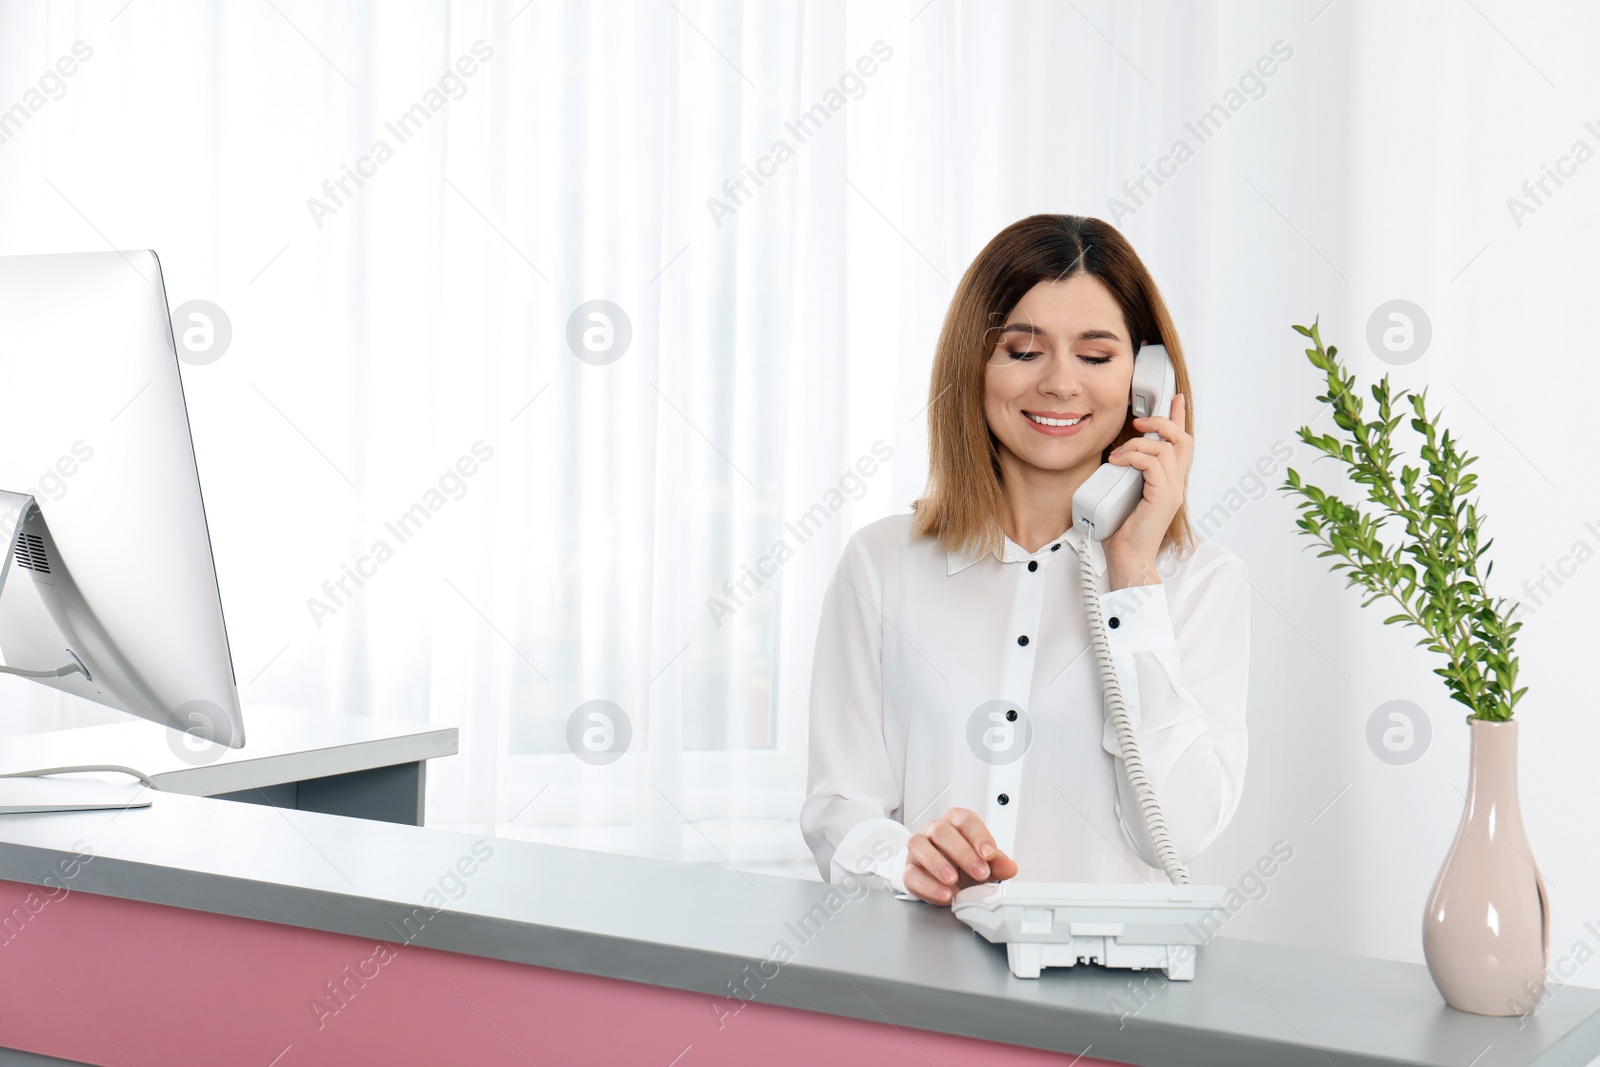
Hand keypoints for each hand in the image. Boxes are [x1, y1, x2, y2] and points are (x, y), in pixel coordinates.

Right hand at [904, 806, 1018, 905]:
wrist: (948, 880)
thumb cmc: (965, 865)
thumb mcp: (986, 863)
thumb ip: (998, 863)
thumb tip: (1009, 867)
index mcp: (956, 822)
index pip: (965, 820)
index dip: (978, 835)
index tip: (990, 853)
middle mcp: (935, 830)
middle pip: (942, 831)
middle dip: (962, 853)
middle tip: (979, 872)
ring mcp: (919, 848)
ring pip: (919, 845)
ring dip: (937, 863)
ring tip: (954, 880)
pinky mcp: (909, 868)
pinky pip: (911, 873)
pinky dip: (927, 885)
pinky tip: (943, 894)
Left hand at [1103, 392, 1190, 587]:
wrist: (1128, 560)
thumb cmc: (1123, 534)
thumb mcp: (1123, 495)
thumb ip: (1126, 476)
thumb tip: (1114, 459)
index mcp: (1168, 483)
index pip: (1182, 445)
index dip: (1179, 419)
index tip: (1176, 400)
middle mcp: (1175, 485)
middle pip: (1183, 440)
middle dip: (1163, 423)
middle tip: (1140, 423)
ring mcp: (1171, 492)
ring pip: (1166, 449)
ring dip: (1139, 444)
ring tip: (1119, 454)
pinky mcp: (1162, 498)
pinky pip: (1153, 464)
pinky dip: (1134, 457)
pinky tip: (1119, 462)